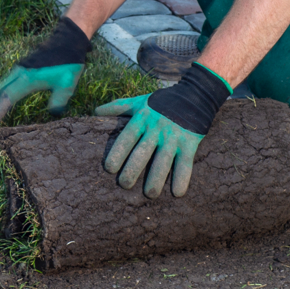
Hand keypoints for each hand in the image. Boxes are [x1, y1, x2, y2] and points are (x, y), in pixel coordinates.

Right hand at [0, 17, 90, 131]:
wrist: (67, 40)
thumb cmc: (68, 62)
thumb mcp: (67, 83)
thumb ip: (59, 100)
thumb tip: (52, 114)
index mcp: (28, 78)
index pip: (5, 99)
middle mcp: (19, 74)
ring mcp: (19, 70)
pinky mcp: (21, 69)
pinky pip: (5, 84)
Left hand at [96, 62, 230, 198]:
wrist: (194, 94)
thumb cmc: (162, 101)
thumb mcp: (140, 101)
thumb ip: (118, 107)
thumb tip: (95, 112)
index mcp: (143, 118)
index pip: (127, 136)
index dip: (118, 151)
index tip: (109, 168)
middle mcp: (157, 128)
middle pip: (143, 151)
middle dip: (133, 168)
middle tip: (124, 184)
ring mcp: (173, 136)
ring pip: (163, 160)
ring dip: (156, 178)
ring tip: (149, 194)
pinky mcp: (190, 142)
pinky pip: (185, 162)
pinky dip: (182, 178)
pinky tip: (177, 193)